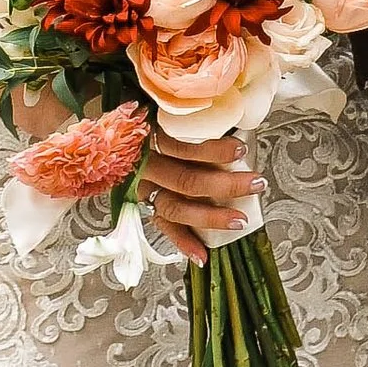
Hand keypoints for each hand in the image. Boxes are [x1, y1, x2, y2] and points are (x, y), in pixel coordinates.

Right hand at [141, 119, 257, 267]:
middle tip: (256, 184)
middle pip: (186, 180)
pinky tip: (202, 256)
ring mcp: (141, 188)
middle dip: (225, 185)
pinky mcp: (141, 204)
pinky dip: (182, 242)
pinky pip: (163, 226)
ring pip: (176, 207)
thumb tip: (235, 125)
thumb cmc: (148, 118)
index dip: (213, 151)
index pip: (183, 146)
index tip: (240, 150)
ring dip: (210, 217)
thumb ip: (192, 119)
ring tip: (239, 220)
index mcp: (148, 137)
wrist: (111, 131)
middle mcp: (143, 166)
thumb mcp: (164, 110)